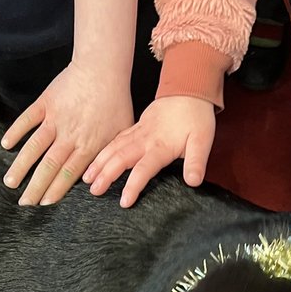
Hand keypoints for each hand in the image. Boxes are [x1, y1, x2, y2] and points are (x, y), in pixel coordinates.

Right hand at [0, 62, 133, 205]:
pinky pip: (27, 119)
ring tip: (10, 183)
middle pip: (49, 167)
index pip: (69, 174)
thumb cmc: (116, 102)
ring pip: (34, 147)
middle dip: (35, 187)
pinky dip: (16, 131)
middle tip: (24, 204)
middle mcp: (69, 136)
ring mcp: (55, 119)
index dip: (55, 190)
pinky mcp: (45, 103)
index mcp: (88, 146)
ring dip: (21, 166)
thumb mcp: (122, 133)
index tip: (44, 204)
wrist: (103, 69)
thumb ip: (111, 157)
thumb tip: (104, 180)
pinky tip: (6, 145)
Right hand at [83, 96, 215, 206]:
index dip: (133, 185)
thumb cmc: (196, 117)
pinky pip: (115, 140)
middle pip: (121, 158)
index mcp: (160, 146)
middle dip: (106, 174)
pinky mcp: (135, 127)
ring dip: (99, 163)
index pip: (144, 168)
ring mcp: (138, 132)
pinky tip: (95, 160)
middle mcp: (145, 139)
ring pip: (114, 148)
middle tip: (94, 190)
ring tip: (87, 178)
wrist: (189, 89)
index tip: (124, 201)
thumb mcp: (203, 141)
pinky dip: (103, 151)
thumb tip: (193, 182)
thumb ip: (196, 162)